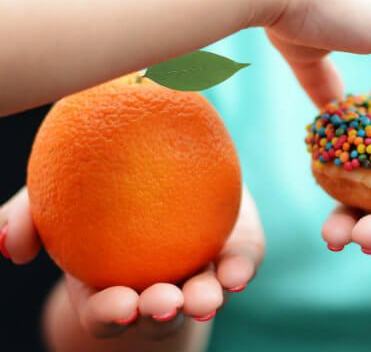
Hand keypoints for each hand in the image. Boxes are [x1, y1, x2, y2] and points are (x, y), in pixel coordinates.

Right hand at [0, 186, 262, 339]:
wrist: (161, 163)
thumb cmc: (97, 191)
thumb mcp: (54, 199)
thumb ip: (29, 217)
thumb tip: (10, 246)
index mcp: (110, 284)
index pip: (107, 313)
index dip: (110, 314)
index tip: (119, 305)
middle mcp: (158, 286)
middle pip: (160, 314)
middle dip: (161, 314)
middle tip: (165, 303)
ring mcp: (199, 271)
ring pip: (204, 296)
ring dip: (205, 300)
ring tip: (207, 298)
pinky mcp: (233, 249)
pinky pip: (240, 262)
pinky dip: (240, 269)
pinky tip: (238, 273)